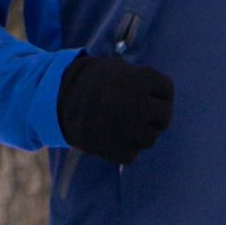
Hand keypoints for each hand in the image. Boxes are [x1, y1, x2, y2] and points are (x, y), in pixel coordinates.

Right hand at [58, 53, 175, 165]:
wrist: (58, 98)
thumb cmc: (93, 82)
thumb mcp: (119, 69)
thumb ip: (144, 81)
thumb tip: (163, 99)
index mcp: (142, 79)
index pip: (167, 90)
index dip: (157, 92)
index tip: (142, 93)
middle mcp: (139, 103)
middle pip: (164, 118)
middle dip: (153, 116)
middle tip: (136, 113)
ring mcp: (128, 127)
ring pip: (150, 139)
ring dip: (139, 135)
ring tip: (123, 126)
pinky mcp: (114, 148)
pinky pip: (131, 155)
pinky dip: (123, 149)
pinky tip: (111, 137)